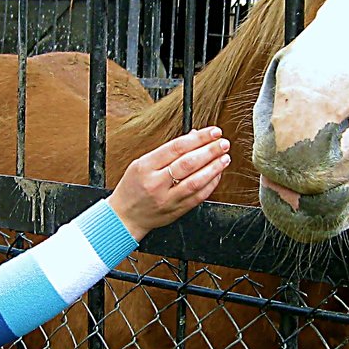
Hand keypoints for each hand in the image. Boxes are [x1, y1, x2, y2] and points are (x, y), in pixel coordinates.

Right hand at [106, 126, 230, 240]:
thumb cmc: (132, 188)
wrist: (125, 216)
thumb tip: (193, 137)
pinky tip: (216, 175)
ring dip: (213, 168)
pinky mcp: (176, 211)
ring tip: (224, 158)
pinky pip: (197, 197)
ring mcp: (167, 199)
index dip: (199, 138)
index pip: (177, 148)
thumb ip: (166, 151)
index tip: (212, 132)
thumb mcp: (141, 164)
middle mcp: (156, 183)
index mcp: (146, 167)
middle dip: (210, 151)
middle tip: (223, 143)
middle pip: (188, 164)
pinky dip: (210, 184)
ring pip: (195, 182)